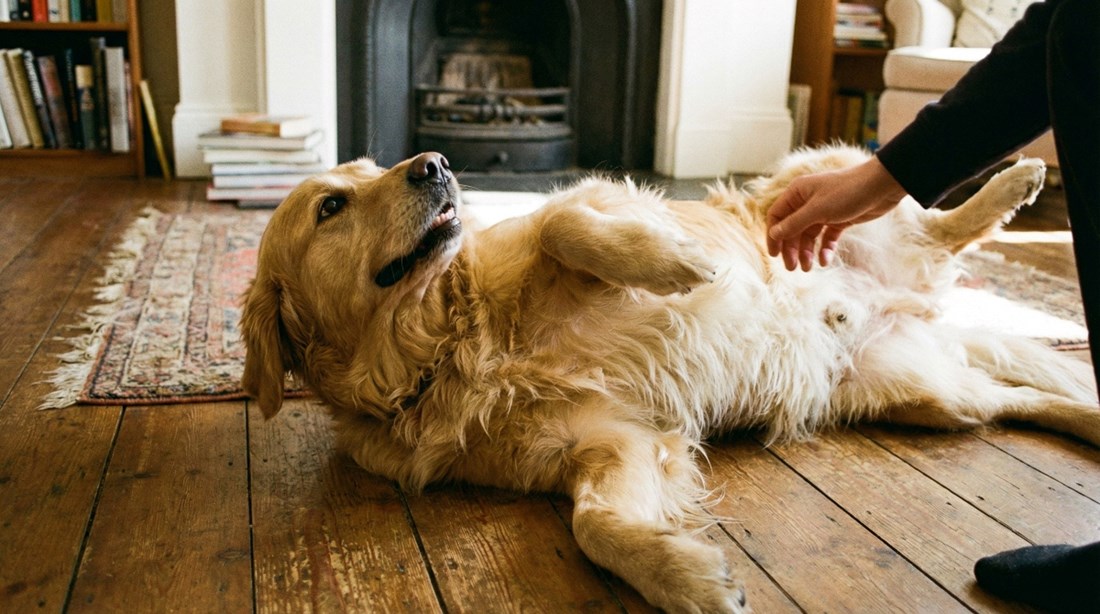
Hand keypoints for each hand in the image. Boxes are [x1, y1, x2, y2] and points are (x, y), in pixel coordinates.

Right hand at [766, 157, 907, 270]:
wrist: (882, 185)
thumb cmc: (847, 192)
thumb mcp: (817, 210)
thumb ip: (794, 223)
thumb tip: (774, 234)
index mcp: (798, 193)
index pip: (777, 216)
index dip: (773, 235)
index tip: (774, 255)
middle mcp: (807, 201)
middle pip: (792, 228)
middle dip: (791, 248)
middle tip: (793, 268)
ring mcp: (823, 210)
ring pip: (808, 235)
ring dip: (807, 251)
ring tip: (808, 268)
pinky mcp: (839, 219)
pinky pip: (826, 237)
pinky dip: (824, 248)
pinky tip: (825, 260)